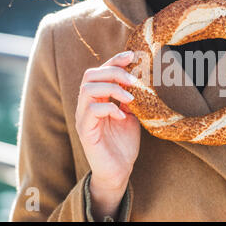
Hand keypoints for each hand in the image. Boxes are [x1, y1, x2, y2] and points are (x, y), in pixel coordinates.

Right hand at [75, 50, 140, 219]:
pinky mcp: (85, 131)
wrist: (119, 170)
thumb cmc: (124, 143)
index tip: (132, 55)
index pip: (100, 71)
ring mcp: (83, 117)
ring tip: (130, 98)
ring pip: (87, 89)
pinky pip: (90, 111)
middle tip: (133, 80)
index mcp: (97, 98)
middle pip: (91, 75)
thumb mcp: (131, 115)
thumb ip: (131, 98)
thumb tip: (142, 78)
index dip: (114, 60)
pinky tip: (122, 115)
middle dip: (113, 71)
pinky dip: (108, 108)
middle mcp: (86, 105)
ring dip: (111, 88)